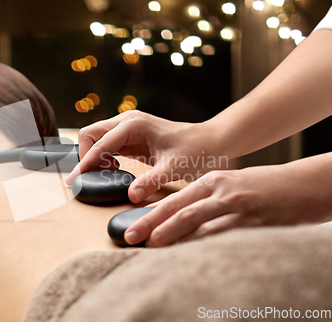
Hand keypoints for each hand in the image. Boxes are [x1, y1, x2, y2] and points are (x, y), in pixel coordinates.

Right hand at [65, 110, 223, 202]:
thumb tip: (131, 197)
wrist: (208, 141)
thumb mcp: (173, 169)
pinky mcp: (129, 135)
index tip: (73, 181)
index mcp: (133, 125)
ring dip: (93, 157)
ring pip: (94, 138)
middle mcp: (126, 121)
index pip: (98, 144)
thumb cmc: (194, 150)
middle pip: (89, 135)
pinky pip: (105, 144)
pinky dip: (103, 157)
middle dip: (85, 157)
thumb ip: (150, 182)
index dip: (84, 164)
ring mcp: (126, 126)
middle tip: (92, 179)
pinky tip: (115, 170)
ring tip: (107, 175)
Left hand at [125, 162, 331, 246]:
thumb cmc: (265, 187)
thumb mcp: (230, 186)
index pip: (175, 199)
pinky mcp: (253, 219)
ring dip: (172, 234)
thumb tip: (175, 218)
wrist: (305, 184)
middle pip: (179, 208)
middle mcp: (220, 190)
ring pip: (196, 220)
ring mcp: (236, 204)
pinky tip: (189, 254)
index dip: (151, 213)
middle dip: (151, 223)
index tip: (132, 226)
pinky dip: (203, 244)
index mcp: (212, 181)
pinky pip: (223, 234)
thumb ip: (204, 200)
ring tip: (152, 246)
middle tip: (131, 236)